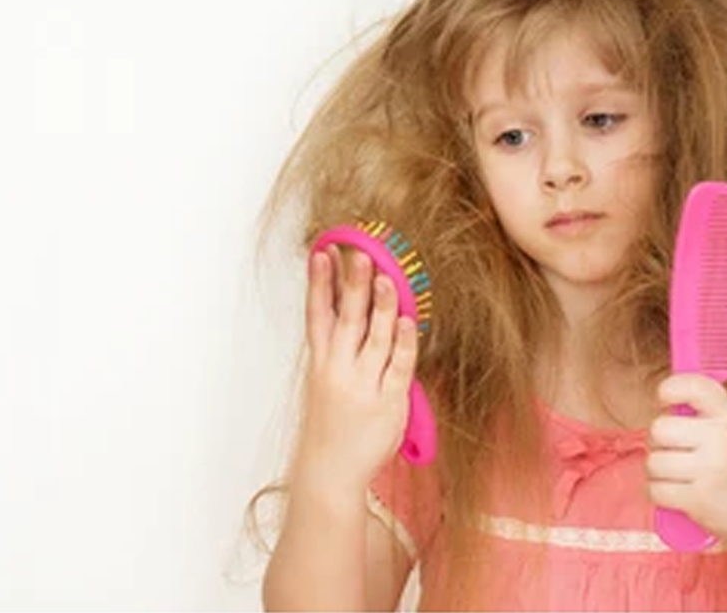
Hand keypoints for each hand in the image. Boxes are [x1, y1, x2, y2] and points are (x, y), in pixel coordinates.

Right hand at [292, 246, 418, 499]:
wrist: (330, 473)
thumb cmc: (331, 425)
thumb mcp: (324, 382)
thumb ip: (340, 348)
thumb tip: (357, 307)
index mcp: (321, 363)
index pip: (318, 314)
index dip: (319, 283)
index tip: (322, 253)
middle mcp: (339, 370)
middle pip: (347, 319)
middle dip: (353, 284)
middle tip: (359, 254)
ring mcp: (364, 386)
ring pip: (375, 337)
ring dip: (382, 305)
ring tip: (387, 277)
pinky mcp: (389, 402)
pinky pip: (399, 365)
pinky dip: (404, 342)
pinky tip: (407, 320)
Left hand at [646, 374, 726, 547]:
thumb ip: (703, 411)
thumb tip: (661, 394)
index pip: (694, 386)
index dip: (670, 388)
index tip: (663, 399)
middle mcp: (723, 438)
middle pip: (659, 428)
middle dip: (659, 444)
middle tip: (677, 453)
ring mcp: (712, 469)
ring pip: (654, 462)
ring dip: (659, 472)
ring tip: (681, 477)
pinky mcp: (701, 499)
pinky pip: (656, 490)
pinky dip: (660, 495)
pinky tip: (679, 494)